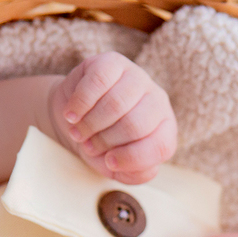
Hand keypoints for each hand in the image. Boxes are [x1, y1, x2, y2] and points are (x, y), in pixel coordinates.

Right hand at [49, 52, 176, 184]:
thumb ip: (135, 175)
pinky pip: (98, 82)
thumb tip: (144, 168)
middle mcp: (158, 101)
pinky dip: (81, 104)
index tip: (109, 162)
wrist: (76, 118)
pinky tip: (72, 115)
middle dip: (106, 141)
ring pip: (116, 104)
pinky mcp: (113, 62)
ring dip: (90, 124)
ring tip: (78, 132)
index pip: (160, 146)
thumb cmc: (102, 144)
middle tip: (89, 147)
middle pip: (135, 125)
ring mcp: (138, 78)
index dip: (131, 158)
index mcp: (165, 129)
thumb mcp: (119, 167)